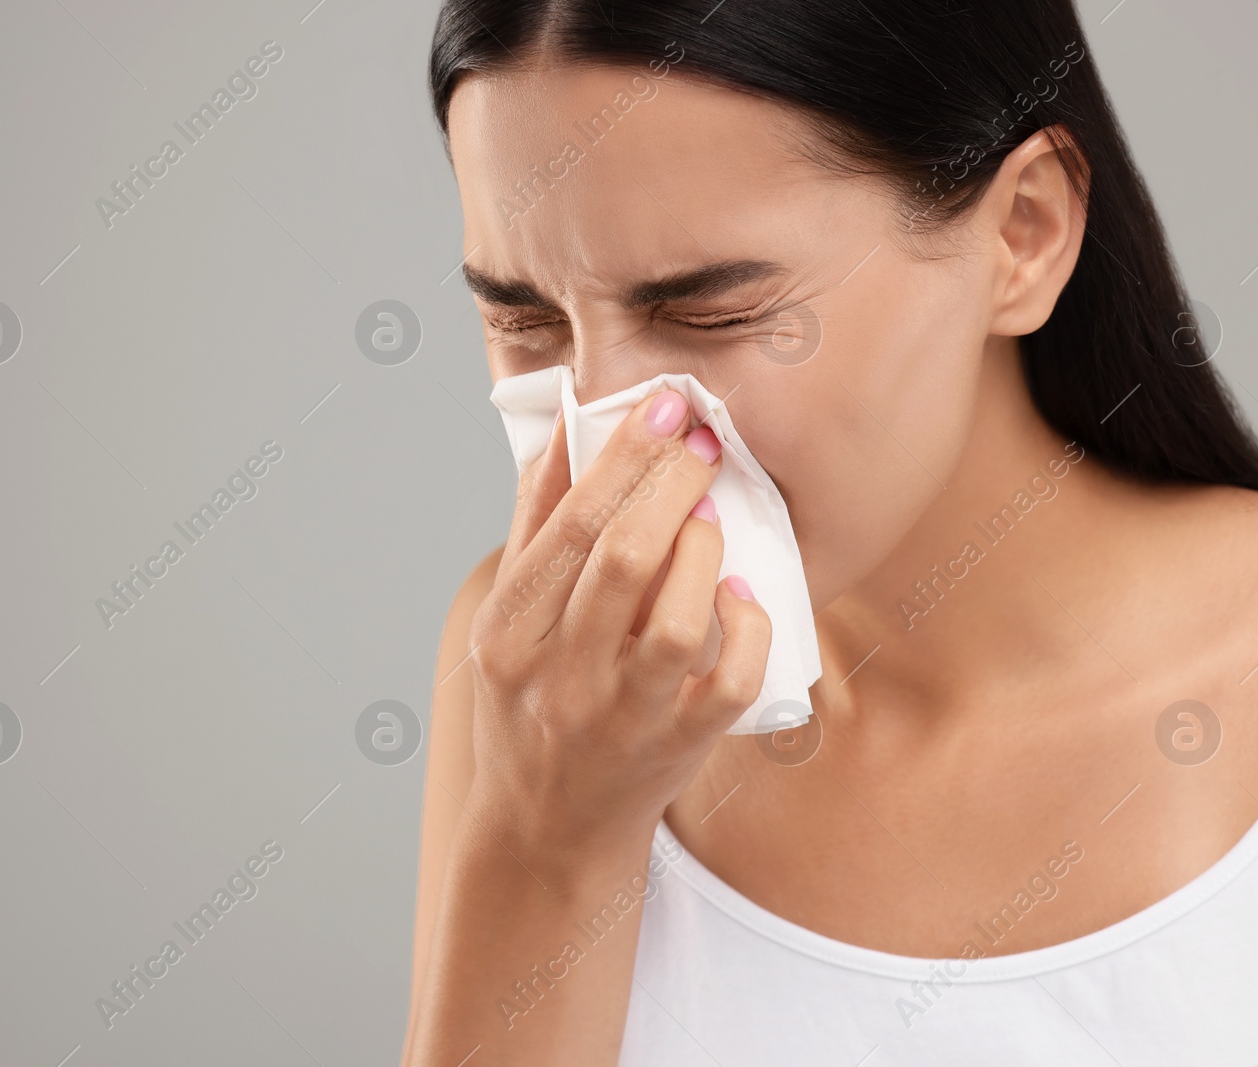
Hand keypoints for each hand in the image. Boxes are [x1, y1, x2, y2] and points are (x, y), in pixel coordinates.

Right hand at [465, 388, 771, 868]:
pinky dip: (749, 630)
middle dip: (674, 485)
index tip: (666, 405)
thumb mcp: (507, 621)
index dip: (624, 456)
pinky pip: (731, 683)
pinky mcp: (678, 749)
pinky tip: (742, 595)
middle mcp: (559, 676)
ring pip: (678, 622)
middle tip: (705, 441)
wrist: (546, 831)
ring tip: (710, 520)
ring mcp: (622, 718)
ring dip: (706, 554)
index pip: (569, 526)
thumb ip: (535, 525)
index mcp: (509, 631)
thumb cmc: (529, 705)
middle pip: (625, 561)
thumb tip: (569, 427)